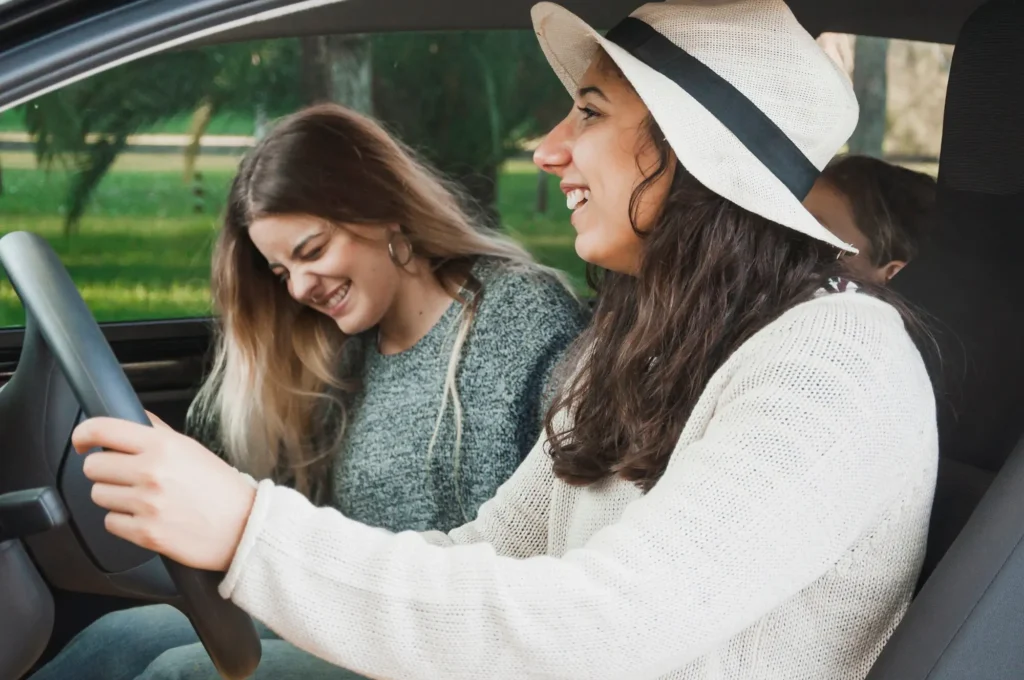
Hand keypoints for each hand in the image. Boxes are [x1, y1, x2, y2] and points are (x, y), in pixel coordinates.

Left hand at [73, 417, 256, 571]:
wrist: (244, 527)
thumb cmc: (222, 489)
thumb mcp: (193, 449)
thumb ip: (158, 433)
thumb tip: (131, 419)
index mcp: (163, 446)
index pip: (103, 430)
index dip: (83, 434)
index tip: (82, 441)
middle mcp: (151, 472)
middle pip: (93, 467)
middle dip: (104, 470)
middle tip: (123, 475)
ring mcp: (146, 505)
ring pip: (98, 495)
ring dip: (114, 496)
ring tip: (141, 498)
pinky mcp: (144, 534)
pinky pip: (110, 522)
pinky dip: (123, 521)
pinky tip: (145, 517)